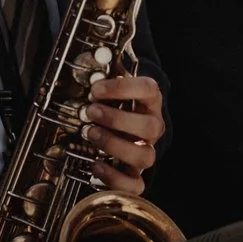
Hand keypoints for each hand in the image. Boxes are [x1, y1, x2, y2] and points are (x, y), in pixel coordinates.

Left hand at [82, 73, 162, 193]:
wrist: (119, 127)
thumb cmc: (113, 104)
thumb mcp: (108, 87)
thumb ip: (102, 74)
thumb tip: (92, 57)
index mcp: (148, 101)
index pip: (148, 90)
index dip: (123, 89)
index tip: (96, 89)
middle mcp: (151, 127)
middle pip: (150, 127)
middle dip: (117, 119)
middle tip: (91, 112)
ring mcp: (145, 150)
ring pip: (144, 155)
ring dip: (114, 145)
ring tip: (90, 134)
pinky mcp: (135, 174)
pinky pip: (136, 184)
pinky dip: (115, 178)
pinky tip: (96, 166)